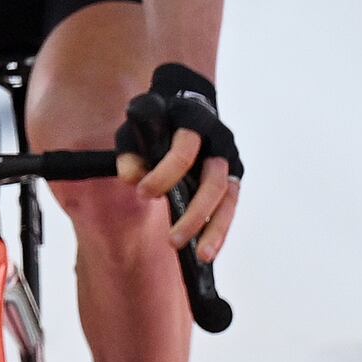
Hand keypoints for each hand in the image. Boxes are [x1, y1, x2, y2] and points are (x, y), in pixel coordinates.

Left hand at [116, 62, 243, 258]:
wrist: (185, 105)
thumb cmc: (156, 121)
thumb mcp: (135, 129)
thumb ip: (130, 153)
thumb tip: (132, 180)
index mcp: (192, 122)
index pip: (184, 150)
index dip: (164, 174)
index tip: (143, 193)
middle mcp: (217, 140)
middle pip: (213, 180)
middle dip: (194, 213)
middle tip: (172, 240)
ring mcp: (229, 159)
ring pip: (228, 197)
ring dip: (215, 228)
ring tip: (201, 256)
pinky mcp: (232, 177)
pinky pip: (230, 206)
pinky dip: (220, 229)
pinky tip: (207, 250)